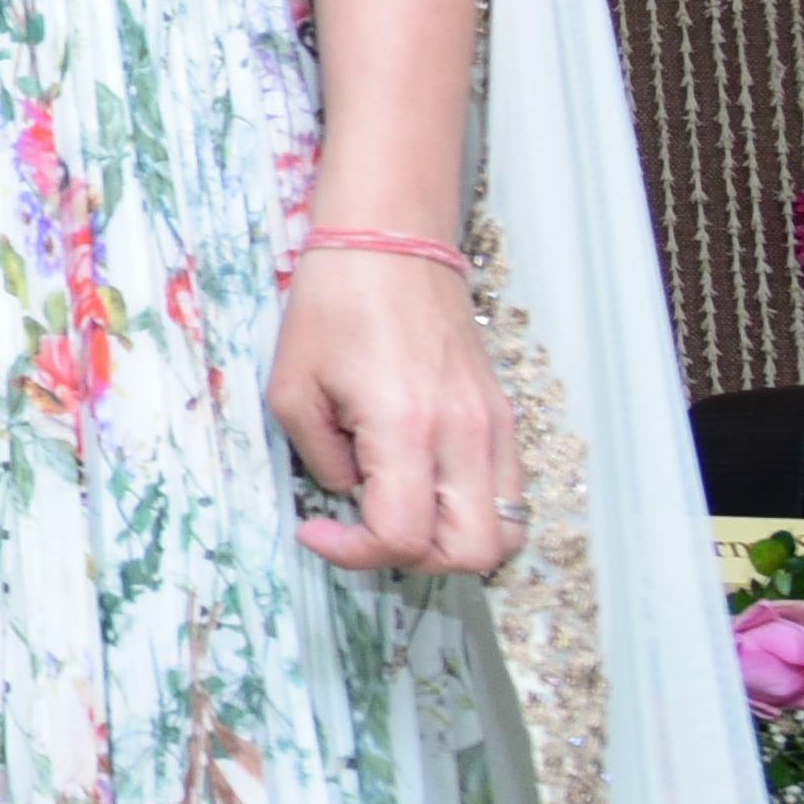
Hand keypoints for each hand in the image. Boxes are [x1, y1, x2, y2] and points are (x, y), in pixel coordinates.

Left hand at [268, 234, 519, 576]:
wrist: (391, 244)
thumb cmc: (334, 306)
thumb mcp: (294, 389)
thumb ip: (322, 461)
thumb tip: (352, 498)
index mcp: (407, 425)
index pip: (404, 536)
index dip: (355, 552)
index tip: (318, 531)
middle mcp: (465, 433)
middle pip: (472, 552)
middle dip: (414, 558)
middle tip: (364, 527)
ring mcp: (494, 427)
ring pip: (505, 531)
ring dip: (451, 541)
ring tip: (398, 509)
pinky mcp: (504, 418)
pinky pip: (510, 493)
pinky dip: (474, 511)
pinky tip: (424, 484)